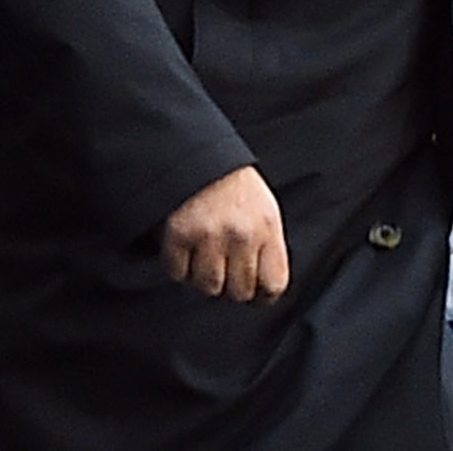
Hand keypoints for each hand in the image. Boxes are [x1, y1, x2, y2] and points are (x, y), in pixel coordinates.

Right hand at [162, 165, 288, 301]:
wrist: (199, 156)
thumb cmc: (235, 186)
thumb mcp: (264, 210)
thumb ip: (267, 246)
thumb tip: (264, 287)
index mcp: (267, 227)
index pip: (275, 284)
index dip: (264, 295)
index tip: (255, 294)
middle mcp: (241, 234)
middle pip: (240, 292)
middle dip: (232, 287)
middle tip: (225, 270)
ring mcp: (210, 236)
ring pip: (208, 287)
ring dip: (204, 278)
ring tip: (204, 257)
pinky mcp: (180, 235)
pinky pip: (178, 273)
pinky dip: (178, 266)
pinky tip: (185, 248)